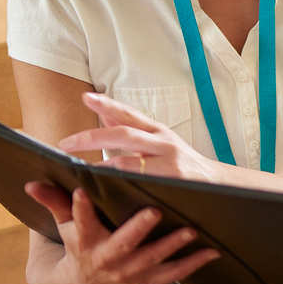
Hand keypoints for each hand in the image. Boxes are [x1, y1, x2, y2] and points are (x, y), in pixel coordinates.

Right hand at [24, 181, 220, 283]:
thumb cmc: (78, 244)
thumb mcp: (63, 226)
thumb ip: (54, 203)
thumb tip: (31, 183)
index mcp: (85, 242)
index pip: (80, 223)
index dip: (79, 209)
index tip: (81, 191)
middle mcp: (107, 260)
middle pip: (122, 245)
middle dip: (137, 230)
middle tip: (154, 211)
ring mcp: (128, 273)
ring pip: (152, 261)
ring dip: (172, 247)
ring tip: (191, 231)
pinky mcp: (147, 280)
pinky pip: (172, 274)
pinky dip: (193, 264)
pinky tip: (212, 251)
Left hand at [59, 93, 220, 181]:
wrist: (216, 183)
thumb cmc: (182, 162)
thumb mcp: (159, 141)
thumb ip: (132, 130)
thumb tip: (104, 114)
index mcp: (158, 130)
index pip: (130, 114)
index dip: (108, 105)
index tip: (86, 98)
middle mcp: (163, 142)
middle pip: (125, 134)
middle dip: (93, 137)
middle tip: (66, 143)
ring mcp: (169, 161)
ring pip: (129, 161)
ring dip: (101, 166)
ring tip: (78, 169)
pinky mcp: (173, 181)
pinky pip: (140, 182)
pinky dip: (120, 183)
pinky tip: (105, 186)